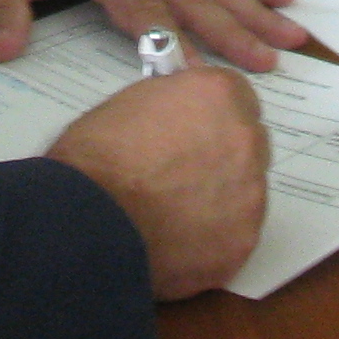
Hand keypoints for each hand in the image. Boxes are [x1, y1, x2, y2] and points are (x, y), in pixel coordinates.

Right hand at [45, 67, 267, 297]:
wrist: (89, 219)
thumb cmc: (97, 158)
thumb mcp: (132, 104)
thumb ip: (174, 107)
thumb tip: (181, 120)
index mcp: (218, 96)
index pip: (239, 99)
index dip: (215, 118)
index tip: (200, 132)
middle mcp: (244, 139)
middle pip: (249, 144)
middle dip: (225, 155)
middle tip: (187, 175)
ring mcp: (249, 193)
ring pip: (247, 192)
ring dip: (222, 198)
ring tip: (177, 214)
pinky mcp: (242, 242)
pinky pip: (236, 234)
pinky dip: (215, 238)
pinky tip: (181, 241)